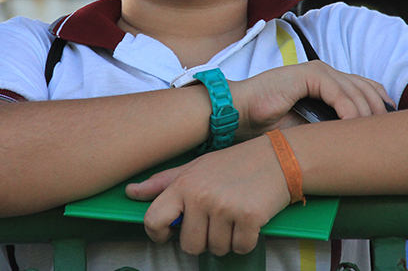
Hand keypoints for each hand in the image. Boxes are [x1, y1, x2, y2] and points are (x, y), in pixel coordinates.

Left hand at [126, 136, 287, 255]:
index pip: (153, 220)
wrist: (277, 158)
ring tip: (234, 216)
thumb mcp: (195, 168)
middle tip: (215, 220)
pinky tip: (249, 220)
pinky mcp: (249, 218)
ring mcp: (225, 207)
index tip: (170, 234)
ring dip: (226, 240)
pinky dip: (246, 240)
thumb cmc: (233, 164)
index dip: (158, 235)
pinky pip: (240, 248)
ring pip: (216, 249)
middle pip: (190, 246)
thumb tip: (130, 192)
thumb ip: (162, 183)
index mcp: (183, 184)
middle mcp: (201, 196)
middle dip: (203, 240)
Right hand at [230, 61, 392, 139]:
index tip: (391, 129)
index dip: (381, 106)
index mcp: (326, 82)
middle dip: (380, 112)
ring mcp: (318, 71)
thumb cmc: (269, 125)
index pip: (365, 88)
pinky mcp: (308, 74)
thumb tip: (360, 142)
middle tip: (388, 136)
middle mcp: (325, 72)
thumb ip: (332, 127)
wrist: (241, 114)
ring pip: (357, 91)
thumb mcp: (310, 128)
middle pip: (367, 88)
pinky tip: (353, 127)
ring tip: (371, 137)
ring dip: (367, 115)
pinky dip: (350, 111)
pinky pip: (339, 93)